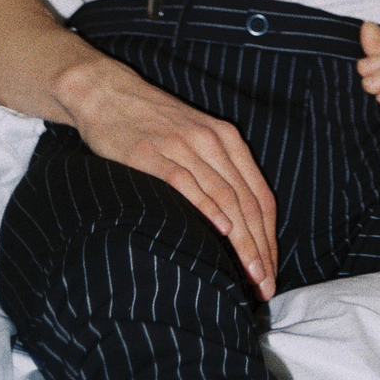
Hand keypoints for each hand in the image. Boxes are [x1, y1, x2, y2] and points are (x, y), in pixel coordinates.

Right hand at [56, 55, 277, 297]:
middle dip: (259, 248)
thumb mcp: (196, 138)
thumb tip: (237, 226)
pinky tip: (218, 231)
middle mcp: (211, 141)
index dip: (269, 237)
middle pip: (246, 202)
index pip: (260, 196)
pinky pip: (185, 182)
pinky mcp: (151, 153)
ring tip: (248, 275)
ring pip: (224, 197)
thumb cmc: (153, 123)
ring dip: (241, 241)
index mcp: (227, 139)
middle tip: (264, 286)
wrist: (109, 93)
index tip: (270, 272)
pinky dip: (206, 207)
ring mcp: (182, 146)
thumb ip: (217, 172)